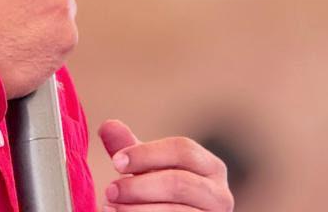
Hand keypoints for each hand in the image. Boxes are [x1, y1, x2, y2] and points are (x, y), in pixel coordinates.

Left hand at [99, 119, 233, 210]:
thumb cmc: (160, 193)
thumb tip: (107, 126)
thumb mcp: (148, 169)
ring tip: (110, 207)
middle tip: (109, 190)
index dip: (147, 154)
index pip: (182, 150)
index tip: (116, 161)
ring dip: (137, 210)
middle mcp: (220, 194)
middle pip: (179, 183)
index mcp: (210, 167)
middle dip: (139, 186)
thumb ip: (130, 148)